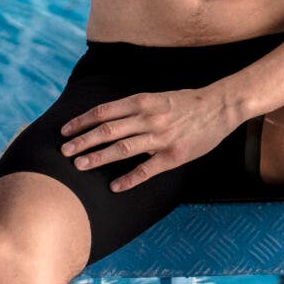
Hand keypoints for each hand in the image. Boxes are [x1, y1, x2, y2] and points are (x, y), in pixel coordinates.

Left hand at [60, 88, 236, 193]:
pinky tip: (114, 186)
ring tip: (79, 166)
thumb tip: (106, 119)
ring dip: (98, 158)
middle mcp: (148, 118)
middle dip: (83, 141)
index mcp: (142, 101)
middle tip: (63, 151)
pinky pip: (147, 169)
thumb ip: (134, 108)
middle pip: (108, 130)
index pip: (104, 111)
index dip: (82, 121)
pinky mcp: (174, 156)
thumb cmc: (186, 103)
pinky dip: (129, 178)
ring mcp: (161, 137)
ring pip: (122, 148)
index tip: (65, 131)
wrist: (220, 107)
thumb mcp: (157, 97)